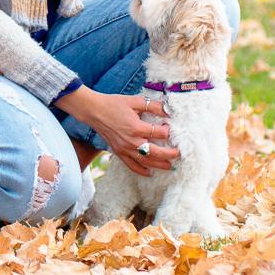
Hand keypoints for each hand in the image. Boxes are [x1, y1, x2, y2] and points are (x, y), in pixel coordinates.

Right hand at [56, 87, 178, 176]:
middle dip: (169, 154)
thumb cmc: (114, 104)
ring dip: (159, 165)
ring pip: (145, 161)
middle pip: (155, 152)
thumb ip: (153, 105)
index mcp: (136, 127)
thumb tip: (168, 110)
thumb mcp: (134, 101)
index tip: (169, 127)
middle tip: (179, 153)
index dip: (167, 130)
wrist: (94, 111)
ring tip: (170, 166)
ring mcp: (124, 149)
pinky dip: (141, 171)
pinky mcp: (118, 152)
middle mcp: (131, 141)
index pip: (158, 133)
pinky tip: (150, 173)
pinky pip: (131, 165)